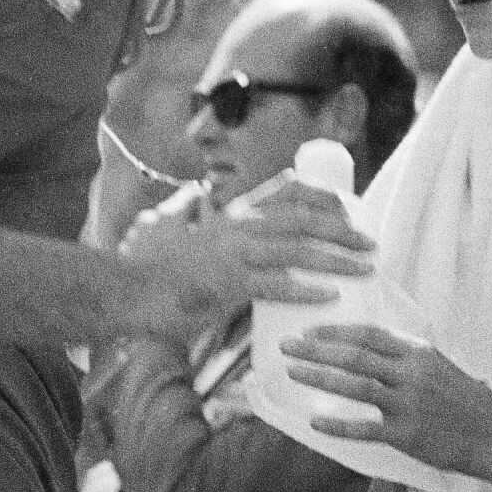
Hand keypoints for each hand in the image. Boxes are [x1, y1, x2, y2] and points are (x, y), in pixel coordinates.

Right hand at [119, 177, 373, 339]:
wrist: (122, 289)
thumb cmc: (142, 264)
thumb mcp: (162, 225)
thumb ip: (182, 210)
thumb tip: (193, 195)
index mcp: (224, 216)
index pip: (279, 197)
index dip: (318, 198)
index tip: (346, 208)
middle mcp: (231, 229)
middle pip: (297, 219)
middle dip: (339, 229)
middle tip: (370, 243)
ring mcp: (229, 255)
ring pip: (293, 249)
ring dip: (334, 257)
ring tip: (365, 268)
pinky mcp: (225, 285)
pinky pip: (274, 285)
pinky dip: (305, 289)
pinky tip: (329, 296)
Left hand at [283, 323, 491, 483]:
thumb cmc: (460, 397)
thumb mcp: (434, 363)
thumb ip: (399, 353)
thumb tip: (355, 339)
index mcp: (417, 353)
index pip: (368, 334)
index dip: (334, 330)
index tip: (306, 329)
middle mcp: (412, 375)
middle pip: (355, 356)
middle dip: (315, 350)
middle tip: (285, 346)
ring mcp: (409, 405)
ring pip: (356, 386)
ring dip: (319, 378)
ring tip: (291, 372)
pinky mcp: (408, 435)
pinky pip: (366, 428)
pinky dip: (338, 426)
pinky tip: (314, 422)